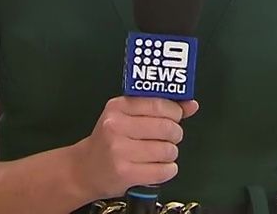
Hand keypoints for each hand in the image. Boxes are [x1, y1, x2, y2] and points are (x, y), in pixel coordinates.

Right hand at [70, 96, 199, 200]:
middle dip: (175, 134)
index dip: (175, 112)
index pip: (159, 104)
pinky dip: (168, 170)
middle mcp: (116, 126)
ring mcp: (120, 150)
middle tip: (169, 138)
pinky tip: (158, 167)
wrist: (84, 169)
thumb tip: (191, 104)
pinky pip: (164, 170)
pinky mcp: (125, 173)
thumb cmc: (110, 140)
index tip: (175, 117)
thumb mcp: (128, 116)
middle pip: (167, 128)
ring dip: (171, 154)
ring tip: (159, 154)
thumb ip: (160, 108)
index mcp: (118, 107)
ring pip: (168, 150)